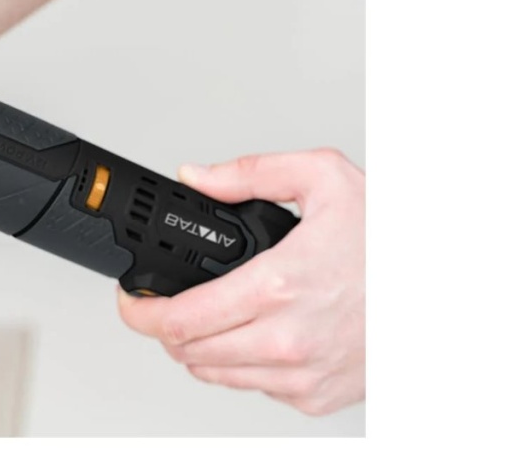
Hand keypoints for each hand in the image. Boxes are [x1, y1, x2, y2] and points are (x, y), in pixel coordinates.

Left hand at [117, 149, 364, 415]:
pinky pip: (253, 388)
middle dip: (164, 326)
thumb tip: (196, 176)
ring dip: (196, 347)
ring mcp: (301, 375)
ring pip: (213, 374)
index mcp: (278, 287)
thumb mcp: (323, 177)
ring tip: (207, 315)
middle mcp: (286, 340)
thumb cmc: (389, 240)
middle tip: (163, 303)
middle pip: (186, 351)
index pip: (179, 319)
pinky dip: (238, 364)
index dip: (139, 311)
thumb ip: (250, 172)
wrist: (439, 290)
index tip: (130, 300)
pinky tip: (251, 333)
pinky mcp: (315, 397)